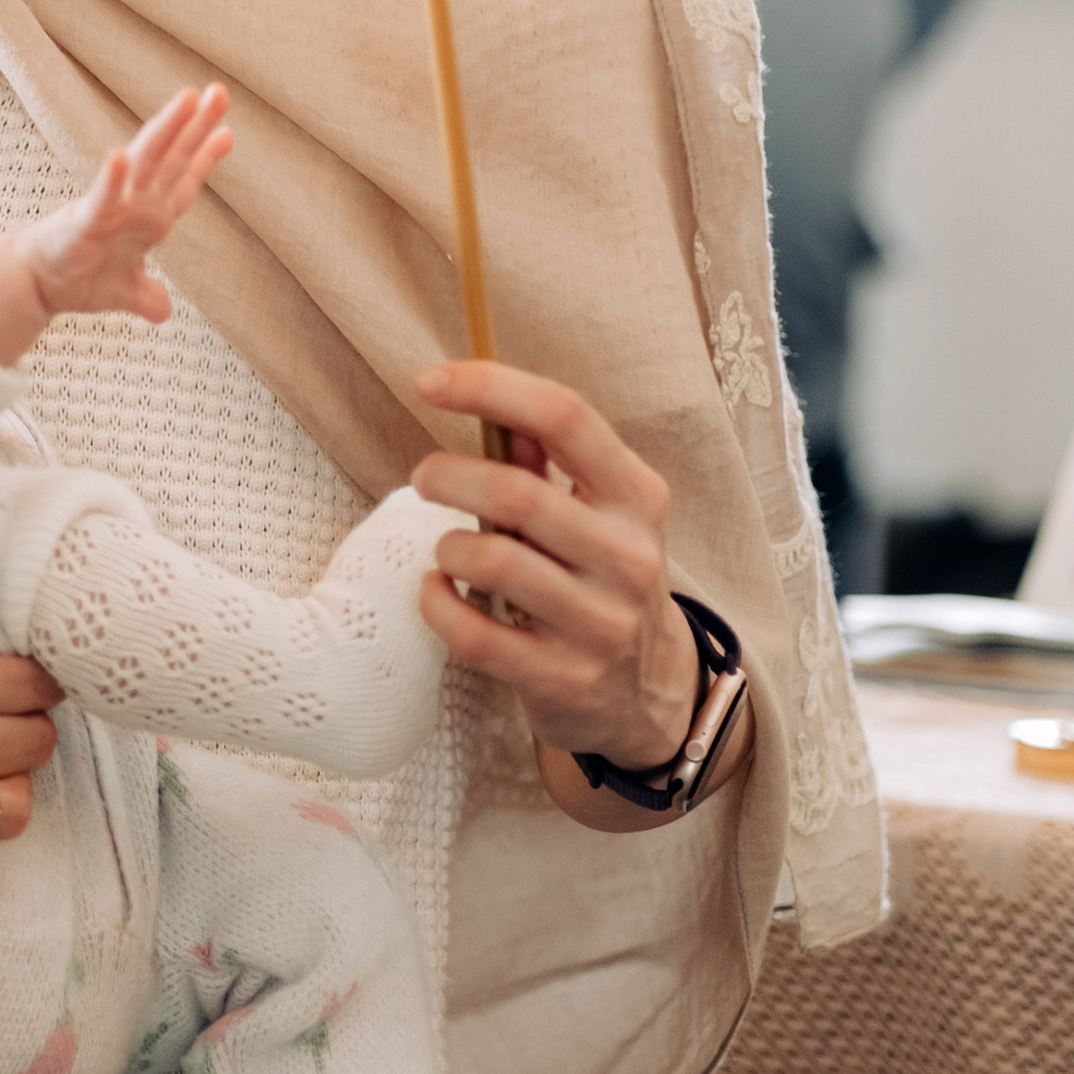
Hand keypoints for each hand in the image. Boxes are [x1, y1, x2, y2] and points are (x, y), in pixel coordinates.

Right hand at [0, 83, 231, 358]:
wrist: (37, 285)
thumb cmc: (79, 276)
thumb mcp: (124, 291)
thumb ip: (147, 296)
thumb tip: (162, 311)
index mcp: (149, 217)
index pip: (183, 180)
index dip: (205, 157)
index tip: (227, 132)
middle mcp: (135, 203)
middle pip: (172, 157)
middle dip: (196, 125)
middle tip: (219, 92)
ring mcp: (112, 207)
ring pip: (145, 161)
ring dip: (166, 129)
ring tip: (186, 99)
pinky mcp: (85, 221)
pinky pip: (102, 198)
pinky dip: (112, 178)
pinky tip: (119, 154)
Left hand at [410, 362, 703, 822]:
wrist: (649, 691)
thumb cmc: (602, 577)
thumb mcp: (597, 511)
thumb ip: (545, 458)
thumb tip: (482, 396)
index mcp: (636, 495)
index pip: (565, 416)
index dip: (490, 387)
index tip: (428, 382)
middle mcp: (628, 555)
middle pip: (516, 492)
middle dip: (448, 476)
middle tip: (424, 478)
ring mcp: (600, 622)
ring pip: (492, 561)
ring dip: (449, 547)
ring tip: (448, 550)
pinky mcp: (563, 678)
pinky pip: (473, 633)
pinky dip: (437, 604)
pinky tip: (439, 590)